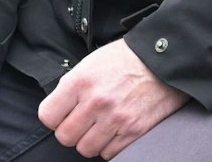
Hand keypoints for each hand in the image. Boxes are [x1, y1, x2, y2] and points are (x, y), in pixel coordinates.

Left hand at [37, 39, 188, 158]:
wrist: (164, 61)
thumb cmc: (126, 59)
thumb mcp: (91, 62)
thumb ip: (72, 86)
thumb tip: (58, 109)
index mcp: (80, 81)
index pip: (48, 116)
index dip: (54, 117)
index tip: (62, 115)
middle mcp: (96, 102)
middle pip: (65, 137)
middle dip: (71, 131)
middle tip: (81, 122)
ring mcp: (115, 119)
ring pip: (85, 149)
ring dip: (90, 140)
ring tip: (99, 126)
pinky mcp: (133, 132)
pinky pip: (109, 154)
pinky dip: (109, 146)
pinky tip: (114, 130)